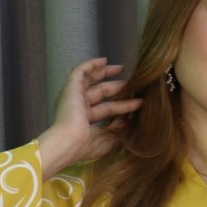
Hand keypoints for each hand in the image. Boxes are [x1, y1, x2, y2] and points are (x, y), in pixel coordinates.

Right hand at [37, 57, 142, 179]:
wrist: (68, 142)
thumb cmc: (85, 146)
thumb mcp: (107, 140)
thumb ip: (118, 129)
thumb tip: (128, 119)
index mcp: (84, 121)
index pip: (106, 109)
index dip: (122, 106)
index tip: (137, 101)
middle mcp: (78, 107)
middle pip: (100, 92)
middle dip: (116, 87)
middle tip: (132, 82)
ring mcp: (74, 96)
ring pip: (90, 79)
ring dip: (105, 73)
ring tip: (121, 68)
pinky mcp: (71, 87)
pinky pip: (80, 71)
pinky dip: (91, 64)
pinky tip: (104, 60)